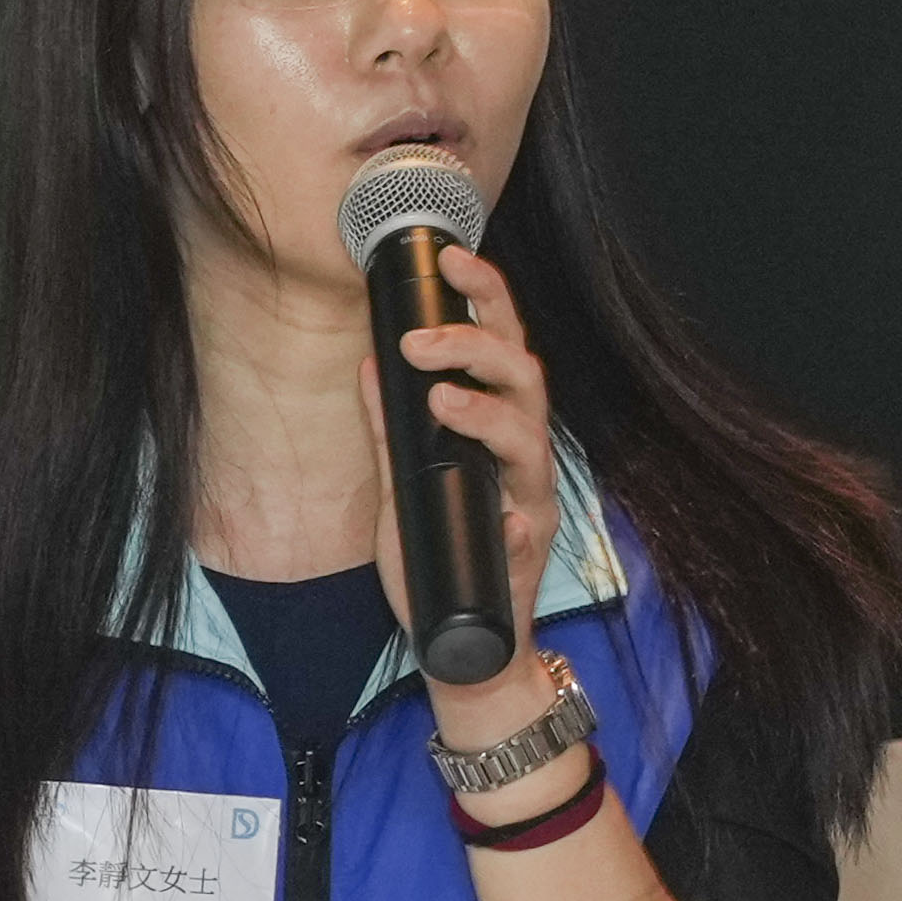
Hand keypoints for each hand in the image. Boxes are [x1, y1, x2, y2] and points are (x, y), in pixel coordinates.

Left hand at [384, 236, 562, 662]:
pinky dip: (512, 522)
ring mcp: (530, 502)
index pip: (501, 344)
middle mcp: (522, 456)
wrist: (464, 644)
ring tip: (439, 399)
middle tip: (419, 337)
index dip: (484, 295)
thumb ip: (392, 427)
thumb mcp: (404, 483)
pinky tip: (498, 517)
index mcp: (497, 428)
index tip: (450, 256)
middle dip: (478, 343)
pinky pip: (525, 532)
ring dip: (486, 412)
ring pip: (531, 437)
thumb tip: (370, 363)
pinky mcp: (527, 555)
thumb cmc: (438, 561)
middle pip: (525, 375)